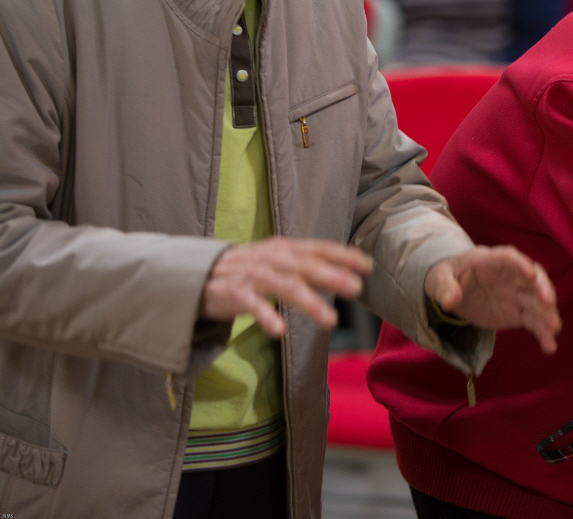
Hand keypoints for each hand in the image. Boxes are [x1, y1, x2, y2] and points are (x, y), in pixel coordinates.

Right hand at [200, 238, 371, 336]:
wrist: (197, 275)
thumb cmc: (248, 270)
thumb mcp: (278, 262)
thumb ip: (307, 267)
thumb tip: (348, 275)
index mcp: (284, 248)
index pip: (318, 248)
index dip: (342, 255)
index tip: (367, 266)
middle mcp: (271, 258)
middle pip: (305, 266)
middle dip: (332, 276)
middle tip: (356, 289)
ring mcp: (252, 274)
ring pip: (284, 286)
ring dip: (309, 302)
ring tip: (331, 320)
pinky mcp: (233, 293)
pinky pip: (252, 305)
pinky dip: (266, 317)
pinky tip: (279, 331)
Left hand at [425, 246, 560, 355]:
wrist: (452, 288)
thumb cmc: (447, 275)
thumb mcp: (439, 278)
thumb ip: (445, 288)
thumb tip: (451, 301)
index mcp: (490, 261)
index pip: (509, 258)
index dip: (520, 265)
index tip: (530, 275)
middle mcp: (510, 276)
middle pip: (533, 279)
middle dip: (543, 288)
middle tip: (549, 303)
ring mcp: (516, 294)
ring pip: (537, 302)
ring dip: (547, 314)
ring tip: (554, 330)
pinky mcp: (517, 312)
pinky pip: (533, 322)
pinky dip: (542, 333)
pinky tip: (549, 347)